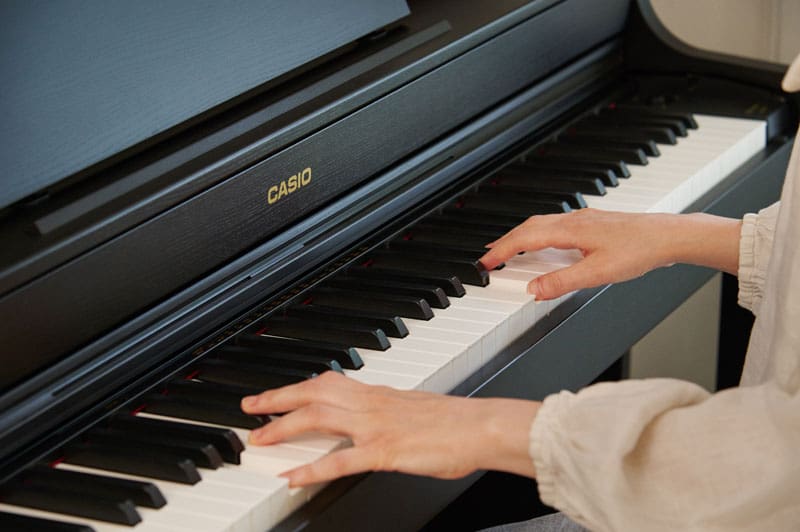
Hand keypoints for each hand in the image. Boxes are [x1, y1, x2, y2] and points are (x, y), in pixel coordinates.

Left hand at [241, 372, 539, 486]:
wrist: (482, 426)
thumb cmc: (455, 422)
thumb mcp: (414, 408)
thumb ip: (388, 412)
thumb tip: (371, 418)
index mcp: (378, 394)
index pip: (328, 383)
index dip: (297, 387)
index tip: (277, 393)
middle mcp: (371, 404)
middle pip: (313, 394)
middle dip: (277, 399)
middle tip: (250, 408)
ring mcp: (376, 426)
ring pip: (319, 418)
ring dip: (284, 427)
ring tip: (259, 439)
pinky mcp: (386, 451)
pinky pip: (341, 460)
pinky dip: (312, 468)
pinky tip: (292, 476)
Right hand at [479, 209, 740, 300]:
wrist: (669, 236)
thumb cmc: (640, 250)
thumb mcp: (598, 273)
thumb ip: (563, 282)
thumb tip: (534, 289)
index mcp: (569, 229)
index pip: (524, 238)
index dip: (501, 251)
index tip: (484, 263)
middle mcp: (573, 220)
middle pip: (528, 227)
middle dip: (505, 242)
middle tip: (489, 257)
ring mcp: (583, 220)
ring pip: (542, 224)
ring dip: (522, 237)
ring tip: (510, 251)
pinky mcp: (593, 224)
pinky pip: (556, 226)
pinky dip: (540, 236)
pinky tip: (546, 246)